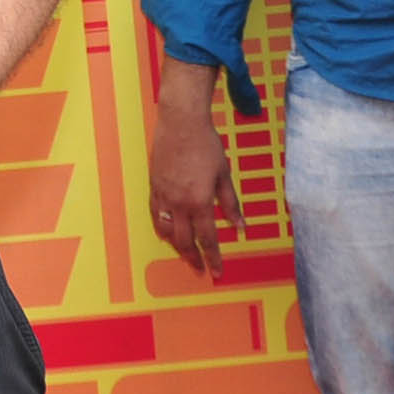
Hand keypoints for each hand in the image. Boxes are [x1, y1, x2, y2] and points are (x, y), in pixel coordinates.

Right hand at [148, 67, 243, 277]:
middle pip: (184, 240)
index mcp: (200, 202)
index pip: (207, 239)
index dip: (213, 258)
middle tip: (201, 269)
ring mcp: (163, 194)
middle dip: (193, 258)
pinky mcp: (153, 185)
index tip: (216, 272)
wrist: (180, 122)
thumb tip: (240, 226)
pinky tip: (166, 231)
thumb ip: (230, 204)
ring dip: (176, 246)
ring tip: (185, 254)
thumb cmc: (206, 145)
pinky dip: (160, 226)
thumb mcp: (224, 175)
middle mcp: (179, 203)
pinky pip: (154, 213)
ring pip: (166, 230)